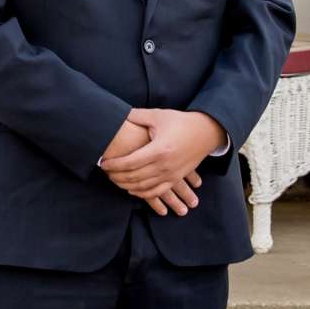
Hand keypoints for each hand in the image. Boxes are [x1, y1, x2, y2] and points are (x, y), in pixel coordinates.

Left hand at [101, 108, 226, 210]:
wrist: (206, 132)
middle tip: (105, 172)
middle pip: (133, 177)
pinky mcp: (175, 178)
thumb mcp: (158, 115)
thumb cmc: (180, 122)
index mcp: (158, 149)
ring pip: (143, 188)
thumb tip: (118, 114)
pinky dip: (142, 194)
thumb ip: (137, 116)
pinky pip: (156, 192)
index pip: (130, 163)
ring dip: (126, 186)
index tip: (103, 163)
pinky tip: (131, 189)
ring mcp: (171, 175)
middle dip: (116, 177)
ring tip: (115, 180)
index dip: (114, 165)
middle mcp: (165, 165)